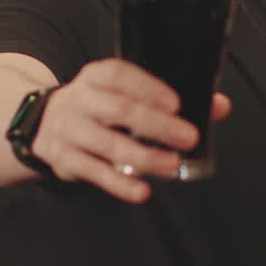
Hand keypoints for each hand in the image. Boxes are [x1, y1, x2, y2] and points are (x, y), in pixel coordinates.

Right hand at [31, 59, 228, 203]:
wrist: (45, 124)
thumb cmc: (102, 107)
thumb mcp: (127, 94)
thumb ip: (172, 100)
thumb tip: (219, 106)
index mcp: (96, 77)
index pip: (120, 75)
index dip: (148, 88)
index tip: (176, 104)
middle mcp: (79, 99)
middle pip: (119, 110)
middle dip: (157, 125)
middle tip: (189, 138)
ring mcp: (68, 129)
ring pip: (107, 144)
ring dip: (144, 156)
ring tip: (173, 165)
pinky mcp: (63, 158)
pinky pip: (93, 172)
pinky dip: (119, 184)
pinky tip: (142, 190)